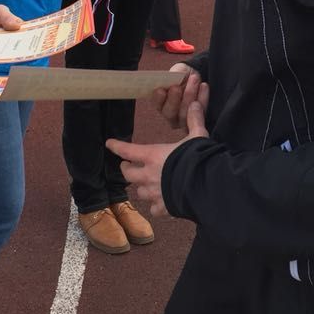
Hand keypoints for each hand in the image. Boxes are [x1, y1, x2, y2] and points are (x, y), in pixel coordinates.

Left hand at [106, 88, 208, 219]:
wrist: (205, 187)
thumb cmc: (197, 159)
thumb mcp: (197, 137)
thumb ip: (194, 121)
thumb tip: (195, 104)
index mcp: (153, 156)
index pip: (128, 150)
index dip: (117, 146)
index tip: (109, 143)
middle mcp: (149, 175)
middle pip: (128, 174)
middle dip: (126, 170)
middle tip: (127, 166)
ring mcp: (155, 193)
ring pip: (139, 192)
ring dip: (141, 188)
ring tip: (144, 185)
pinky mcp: (164, 207)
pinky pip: (154, 209)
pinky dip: (156, 207)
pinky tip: (160, 204)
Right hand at [152, 63, 201, 129]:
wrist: (197, 78)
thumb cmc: (184, 75)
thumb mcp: (178, 70)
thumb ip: (174, 74)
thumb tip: (171, 77)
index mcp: (161, 103)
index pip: (157, 105)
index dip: (158, 99)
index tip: (160, 90)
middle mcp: (170, 115)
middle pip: (170, 113)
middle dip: (173, 100)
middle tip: (176, 87)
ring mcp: (184, 121)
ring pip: (185, 114)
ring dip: (189, 95)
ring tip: (194, 79)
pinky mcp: (198, 120)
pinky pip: (201, 112)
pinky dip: (202, 97)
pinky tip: (203, 85)